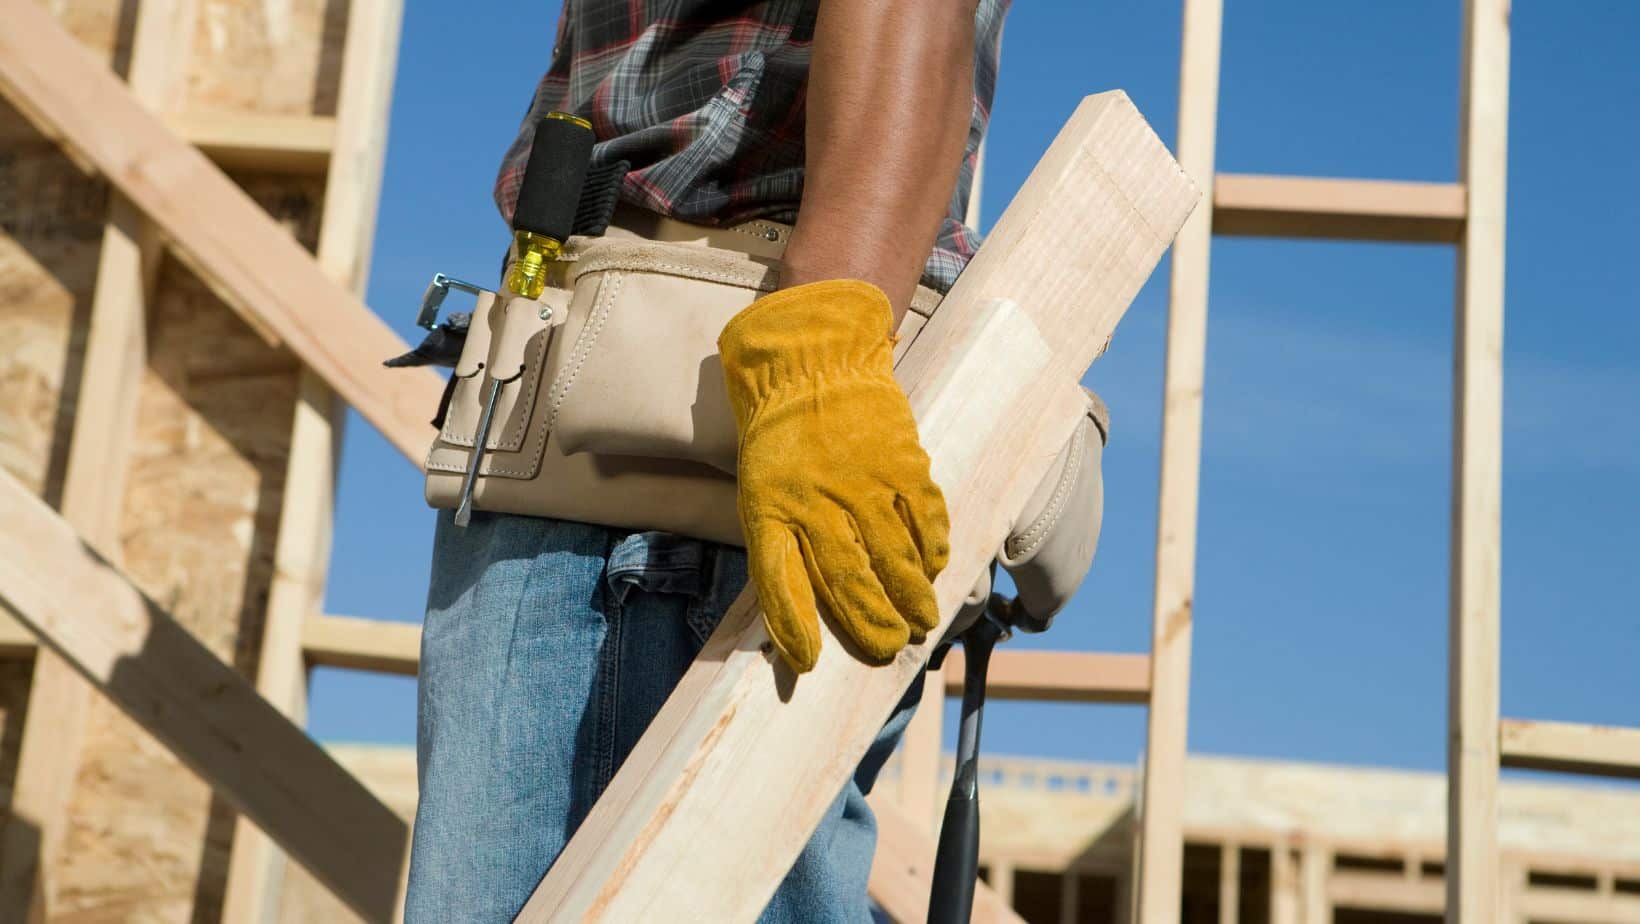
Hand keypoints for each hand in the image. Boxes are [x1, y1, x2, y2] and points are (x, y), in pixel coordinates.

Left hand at [718, 279, 950, 671]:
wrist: (812, 362)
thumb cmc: (782, 441)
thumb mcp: (762, 494)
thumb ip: (780, 550)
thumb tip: (799, 617)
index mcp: (772, 508)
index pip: (779, 581)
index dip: (794, 627)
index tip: (809, 665)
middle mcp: (816, 500)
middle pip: (849, 579)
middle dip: (873, 624)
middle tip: (891, 649)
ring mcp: (862, 480)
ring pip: (895, 555)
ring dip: (913, 595)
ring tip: (925, 622)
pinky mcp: (901, 459)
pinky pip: (925, 515)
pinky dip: (935, 546)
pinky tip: (939, 566)